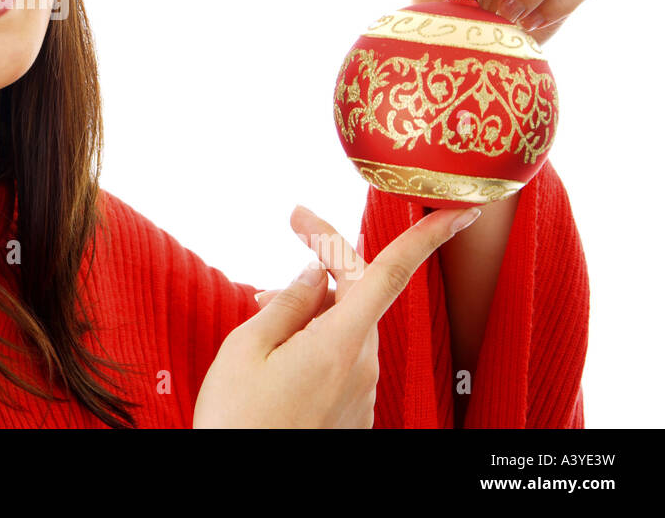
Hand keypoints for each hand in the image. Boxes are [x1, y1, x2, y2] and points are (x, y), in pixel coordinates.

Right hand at [192, 203, 480, 427]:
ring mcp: (359, 394)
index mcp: (337, 344)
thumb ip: (287, 304)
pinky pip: (339, 359)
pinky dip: (313, 341)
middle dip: (327, 258)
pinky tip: (276, 351)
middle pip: (356, 294)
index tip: (463, 212)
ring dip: (313, 306)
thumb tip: (317, 274)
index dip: (428, 238)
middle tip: (293, 222)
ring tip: (261, 312)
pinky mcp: (351, 413)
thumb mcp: (244, 349)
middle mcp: (361, 366)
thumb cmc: (238, 422)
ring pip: (344, 327)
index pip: (390, 275)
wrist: (245, 493)